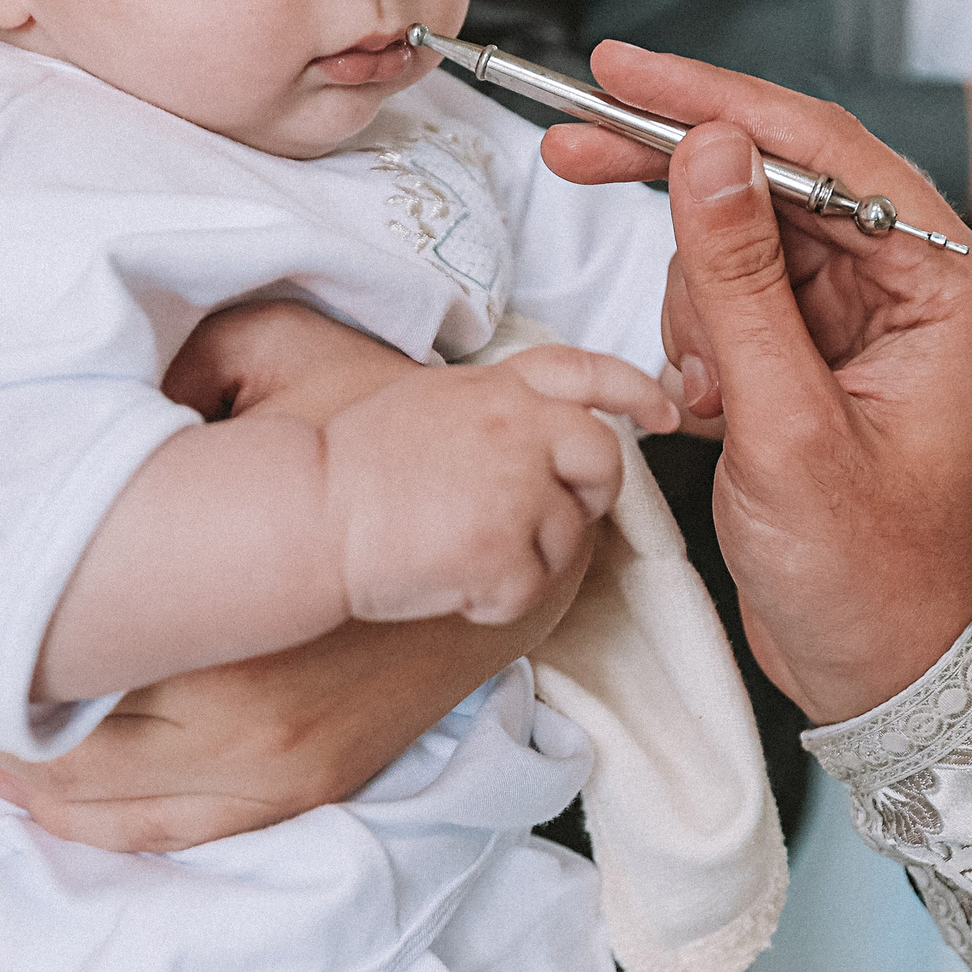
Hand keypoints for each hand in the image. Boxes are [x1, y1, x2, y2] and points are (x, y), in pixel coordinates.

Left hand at [0, 303, 582, 850]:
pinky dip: (102, 828)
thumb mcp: (291, 366)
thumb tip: (85, 377)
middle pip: (76, 754)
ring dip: (42, 793)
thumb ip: (185, 362)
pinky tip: (48, 803)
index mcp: (221, 633)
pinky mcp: (309, 781)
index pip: (67, 674)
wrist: (515, 531)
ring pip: (115, 809)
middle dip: (5, 729)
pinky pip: (177, 832)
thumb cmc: (392, 443)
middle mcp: (241, 721)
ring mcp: (279, 764)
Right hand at [323, 344, 675, 623]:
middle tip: (536, 519)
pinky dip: (493, 599)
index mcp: (498, 388)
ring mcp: (517, 489)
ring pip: (569, 537)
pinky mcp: (503, 550)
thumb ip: (492, 406)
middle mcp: (520, 428)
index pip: (586, 371)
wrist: (306, 511)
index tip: (666, 410)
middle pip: (603, 462)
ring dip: (527, 556)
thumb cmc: (350, 466)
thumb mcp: (427, 401)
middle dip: (586, 497)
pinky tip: (445, 582)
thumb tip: (534, 427)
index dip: (636, 389)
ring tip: (456, 550)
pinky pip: (529, 590)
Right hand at [542, 41, 971, 723]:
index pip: (822, 150)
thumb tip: (706, 147)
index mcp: (947, 282)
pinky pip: (732, 297)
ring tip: (705, 399)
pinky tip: (705, 410)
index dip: (713, 101)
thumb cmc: (869, 576)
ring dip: (691, 302)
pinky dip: (697, 339)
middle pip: (772, 178)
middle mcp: (914, 282)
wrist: (888, 677)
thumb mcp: (787, 426)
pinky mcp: (821, 352)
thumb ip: (740, 281)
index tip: (621, 71)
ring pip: (737, 238)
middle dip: (673, 180)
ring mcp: (866, 316)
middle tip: (570, 147)